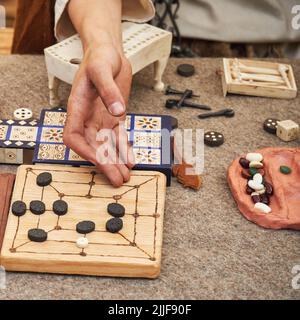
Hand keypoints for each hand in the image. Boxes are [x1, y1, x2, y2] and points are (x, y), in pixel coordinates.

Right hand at [63, 43, 134, 186]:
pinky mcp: (113, 117)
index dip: (84, 151)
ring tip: (125, 176)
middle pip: (92, 146)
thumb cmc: (99, 56)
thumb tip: (118, 112)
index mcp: (77, 106)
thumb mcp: (102, 68)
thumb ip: (109, 90)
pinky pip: (117, 137)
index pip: (73, 136)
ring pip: (106, 145)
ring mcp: (100, 118)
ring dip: (115, 161)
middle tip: (118, 179)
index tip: (100, 161)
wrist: (108, 51)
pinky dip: (124, 149)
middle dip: (105, 164)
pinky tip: (131, 160)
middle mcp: (87, 116)